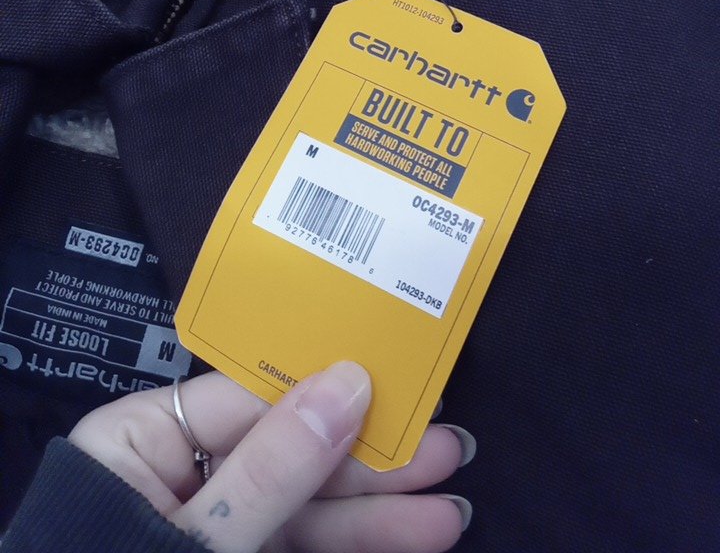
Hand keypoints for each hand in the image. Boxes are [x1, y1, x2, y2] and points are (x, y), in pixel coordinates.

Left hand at [69, 362, 472, 552]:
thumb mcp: (204, 538)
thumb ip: (274, 466)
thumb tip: (350, 380)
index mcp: (139, 440)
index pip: (248, 396)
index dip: (326, 390)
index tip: (399, 386)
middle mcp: (176, 471)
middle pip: (286, 446)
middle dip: (368, 458)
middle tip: (446, 449)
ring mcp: (212, 518)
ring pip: (304, 500)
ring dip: (378, 507)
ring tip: (449, 505)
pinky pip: (301, 537)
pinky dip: (355, 537)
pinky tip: (414, 533)